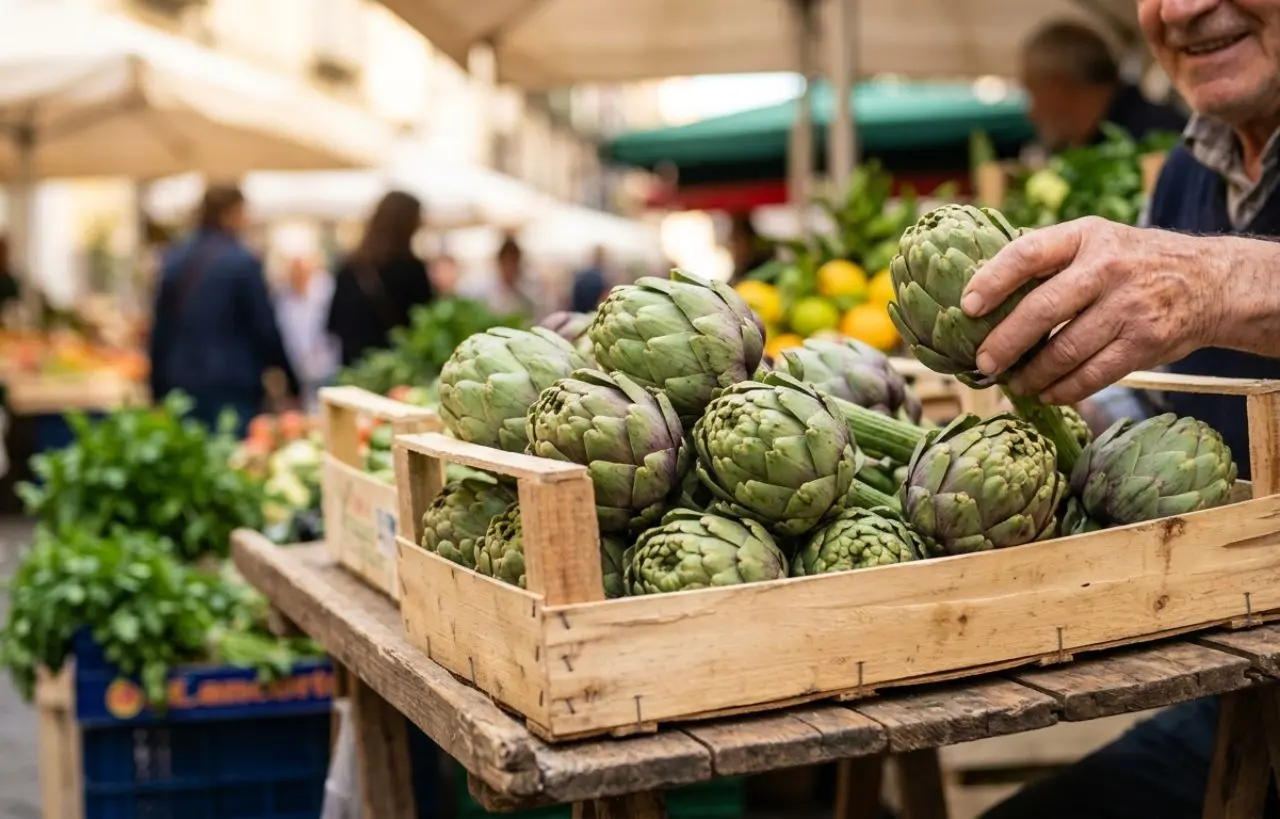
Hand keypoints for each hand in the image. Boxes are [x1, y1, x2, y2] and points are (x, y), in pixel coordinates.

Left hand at [959, 217, 1224, 403]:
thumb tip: (980, 293)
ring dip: (1033, 374)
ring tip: (1015, 383)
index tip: (966, 306)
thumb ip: (1048, 259)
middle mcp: (1107, 268)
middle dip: (1005, 342)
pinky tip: (1048, 393)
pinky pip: (1094, 374)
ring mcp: (1129, 306)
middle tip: (984, 363)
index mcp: (1085, 237)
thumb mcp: (1095, 241)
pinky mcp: (1145, 341)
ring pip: (1065, 350)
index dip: (992, 280)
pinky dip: (1065, 389)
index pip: (1027, 254)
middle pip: (1042, 309)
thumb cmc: (1132, 263)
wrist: (1210, 282)